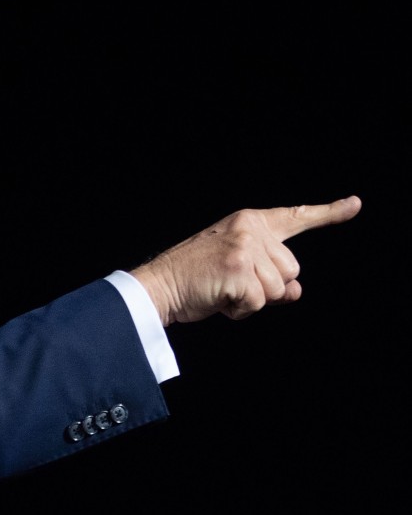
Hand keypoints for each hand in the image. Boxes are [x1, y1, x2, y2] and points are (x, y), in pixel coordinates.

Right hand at [130, 196, 361, 325]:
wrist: (159, 286)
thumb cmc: (194, 278)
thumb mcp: (236, 269)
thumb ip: (271, 274)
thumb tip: (297, 290)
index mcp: (249, 222)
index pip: (294, 217)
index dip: (328, 213)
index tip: (355, 204)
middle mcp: (250, 229)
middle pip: (292, 269)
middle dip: (268, 286)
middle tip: (231, 284)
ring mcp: (245, 248)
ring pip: (278, 289)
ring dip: (253, 300)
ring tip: (222, 290)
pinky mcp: (239, 270)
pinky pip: (260, 302)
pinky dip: (240, 310)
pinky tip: (218, 299)